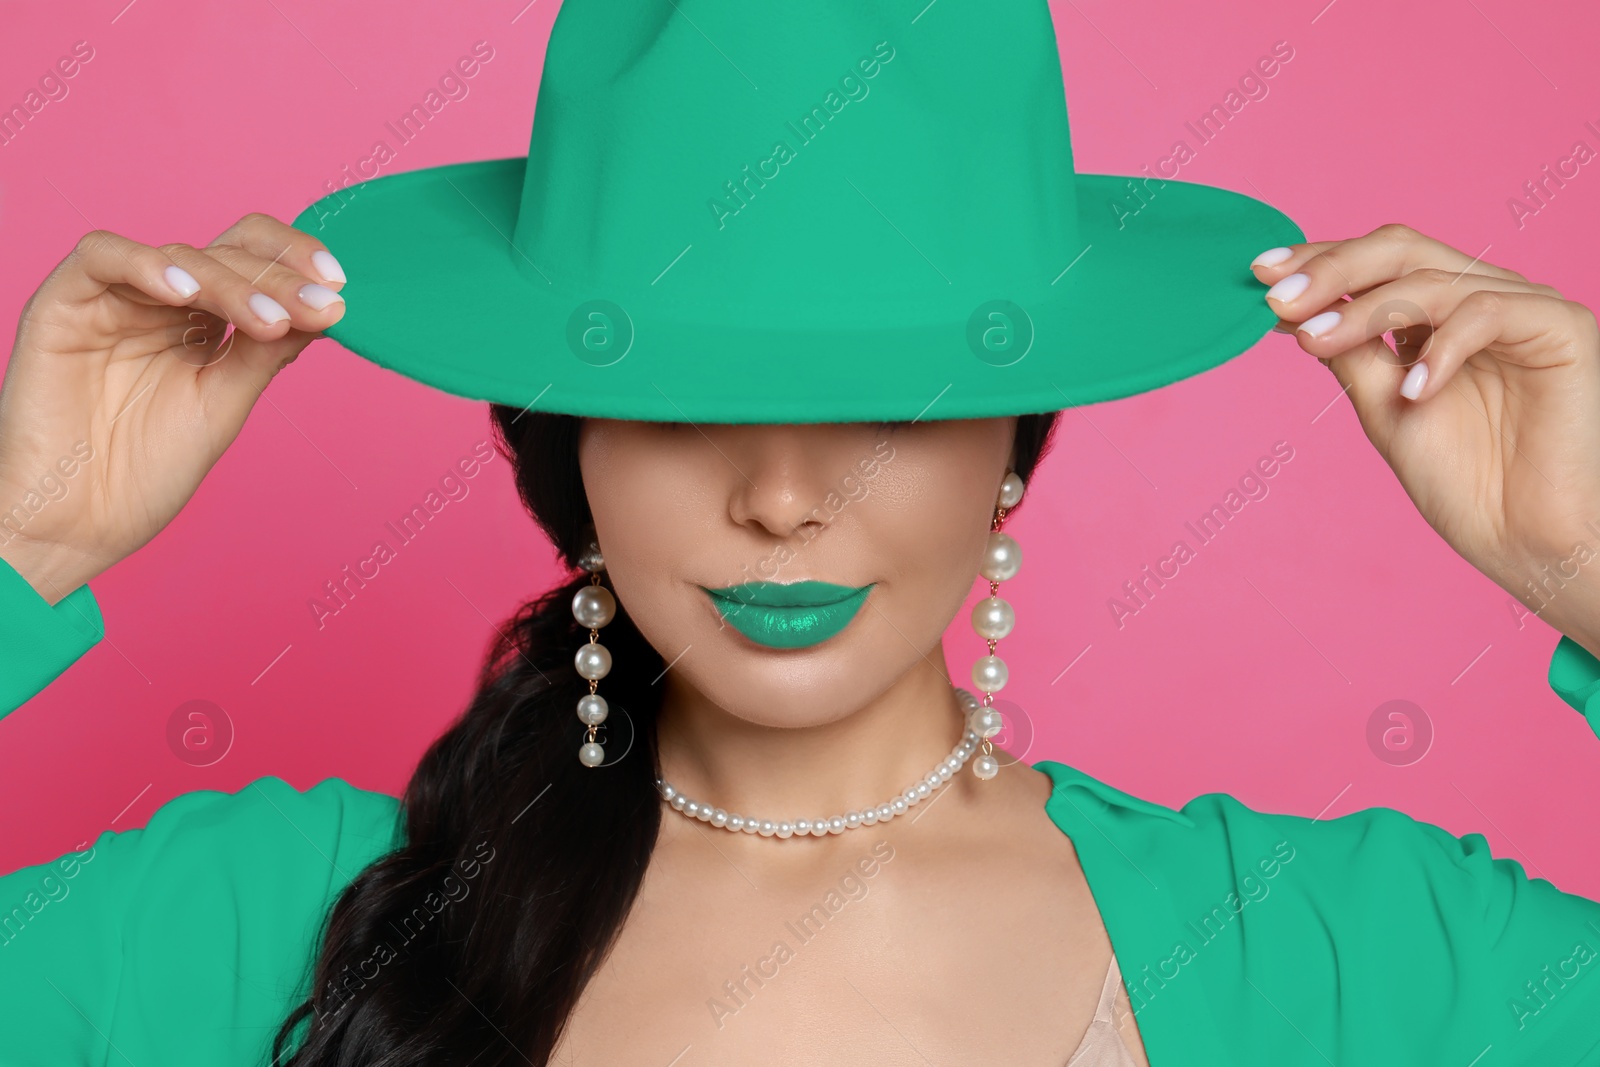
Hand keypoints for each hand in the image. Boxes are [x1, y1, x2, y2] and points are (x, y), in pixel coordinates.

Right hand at [0, 213, 346, 603]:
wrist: (78, 522)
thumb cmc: (145, 471)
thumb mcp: (225, 404)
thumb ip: (266, 352)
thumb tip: (328, 307)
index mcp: (202, 322)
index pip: (251, 261)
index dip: (293, 261)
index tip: (339, 287)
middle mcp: (160, 302)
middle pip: (225, 253)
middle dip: (278, 279)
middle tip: (318, 306)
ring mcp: (114, 300)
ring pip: (178, 256)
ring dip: (231, 282)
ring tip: (269, 321)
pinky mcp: (64, 306)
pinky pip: (101, 258)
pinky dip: (146, 266)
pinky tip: (188, 295)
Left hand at [1251, 223, 1599, 657]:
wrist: (1531, 542)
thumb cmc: (1469, 484)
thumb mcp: (1384, 409)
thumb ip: (1349, 355)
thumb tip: (1294, 312)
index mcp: (1437, 316)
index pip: (1374, 265)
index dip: (1318, 262)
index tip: (1258, 275)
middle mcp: (1479, 300)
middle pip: (1400, 251)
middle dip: (1331, 269)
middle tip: (1277, 297)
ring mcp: (1520, 310)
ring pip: (1433, 278)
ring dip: (1365, 308)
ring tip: (1315, 341)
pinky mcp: (1560, 328)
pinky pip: (1488, 313)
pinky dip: (1440, 347)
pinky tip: (1411, 388)